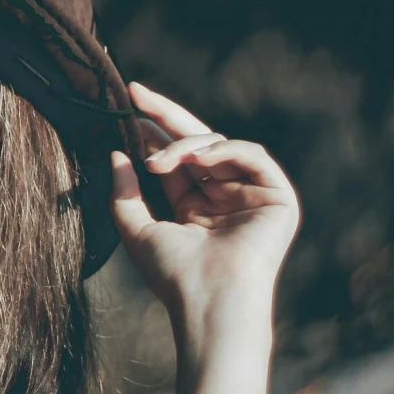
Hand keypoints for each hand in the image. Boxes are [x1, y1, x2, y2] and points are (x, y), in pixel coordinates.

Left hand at [109, 81, 299, 339]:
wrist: (209, 300)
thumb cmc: (174, 275)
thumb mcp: (137, 229)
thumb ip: (125, 193)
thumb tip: (115, 153)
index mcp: (197, 205)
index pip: (176, 157)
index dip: (152, 130)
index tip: (127, 104)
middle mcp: (225, 196)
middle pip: (197, 142)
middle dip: (166, 114)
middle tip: (135, 93)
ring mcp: (252, 194)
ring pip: (220, 145)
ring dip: (185, 144)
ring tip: (158, 162)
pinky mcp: (278, 196)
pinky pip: (253, 155)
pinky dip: (223, 149)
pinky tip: (197, 158)